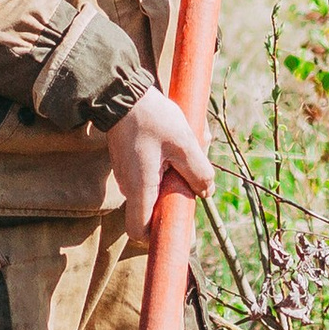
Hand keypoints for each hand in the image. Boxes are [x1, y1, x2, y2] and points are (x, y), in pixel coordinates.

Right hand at [106, 87, 213, 239]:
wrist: (122, 93)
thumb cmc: (152, 118)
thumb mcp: (184, 144)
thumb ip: (199, 172)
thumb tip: (206, 192)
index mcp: (141, 187)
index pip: (139, 232)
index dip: (159, 236)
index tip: (180, 226)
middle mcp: (129, 186)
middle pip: (154, 211)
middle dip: (179, 199)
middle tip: (196, 179)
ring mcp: (127, 175)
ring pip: (155, 190)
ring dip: (176, 178)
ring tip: (190, 150)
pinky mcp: (129, 163)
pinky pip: (151, 175)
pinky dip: (167, 167)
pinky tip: (178, 143)